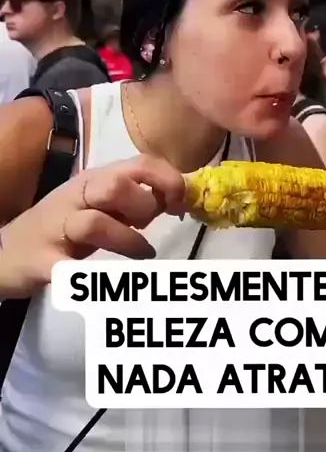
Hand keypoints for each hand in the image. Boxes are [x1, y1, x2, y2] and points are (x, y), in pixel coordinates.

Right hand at [0, 155, 185, 298]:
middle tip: (149, 225)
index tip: (182, 203)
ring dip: (128, 241)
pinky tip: (104, 288)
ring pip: (96, 224)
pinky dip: (90, 281)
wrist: (7, 253)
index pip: (140, 163)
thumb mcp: (102, 206)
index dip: (168, 180)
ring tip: (143, 254)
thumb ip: (136, 201)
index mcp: (96, 180)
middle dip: (144, 205)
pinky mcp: (44, 261)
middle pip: (116, 186)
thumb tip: (177, 198)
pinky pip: (69, 270)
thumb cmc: (65, 228)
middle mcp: (77, 197)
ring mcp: (58, 227)